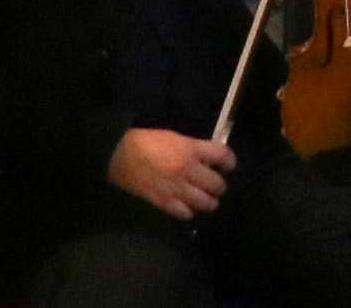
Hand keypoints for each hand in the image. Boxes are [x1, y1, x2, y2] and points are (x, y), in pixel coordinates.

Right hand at [113, 127, 236, 219]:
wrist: (120, 155)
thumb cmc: (147, 141)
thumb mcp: (175, 137)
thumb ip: (194, 148)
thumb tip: (209, 158)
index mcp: (191, 150)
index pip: (222, 156)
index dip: (230, 162)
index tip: (228, 165)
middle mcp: (188, 171)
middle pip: (217, 184)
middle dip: (220, 185)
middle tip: (216, 183)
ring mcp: (177, 189)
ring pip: (205, 203)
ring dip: (209, 201)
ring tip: (207, 198)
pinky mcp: (164, 203)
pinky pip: (185, 214)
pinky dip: (190, 211)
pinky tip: (188, 206)